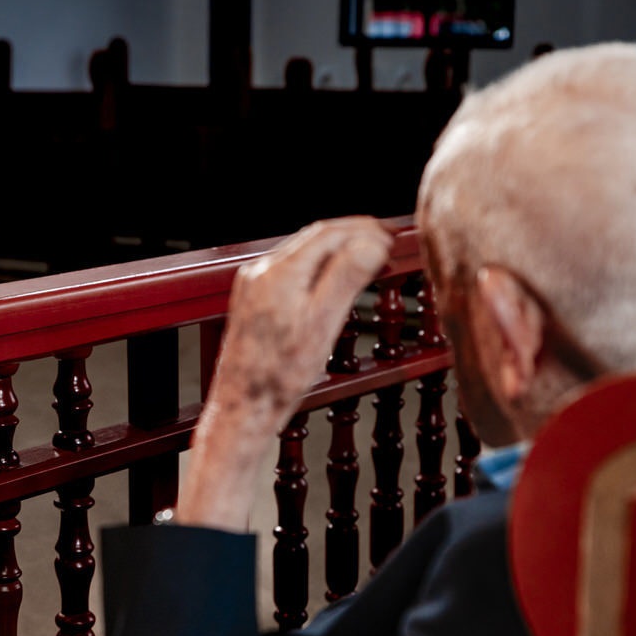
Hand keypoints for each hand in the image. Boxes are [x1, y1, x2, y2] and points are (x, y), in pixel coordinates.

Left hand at [176, 217, 392, 530]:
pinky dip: (319, 266)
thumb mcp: (323, 324)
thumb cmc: (280, 375)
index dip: (365, 229)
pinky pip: (291, 270)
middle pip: (315, 237)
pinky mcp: (253, 300)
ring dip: (337, 249)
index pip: (329, 232)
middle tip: (387, 239)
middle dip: (354, 234)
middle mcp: (261, 272)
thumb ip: (346, 278)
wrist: (243, 406)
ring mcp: (254, 285)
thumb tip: (371, 243)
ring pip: (303, 252)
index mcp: (278, 272)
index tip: (392, 234)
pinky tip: (335, 278)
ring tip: (368, 256)